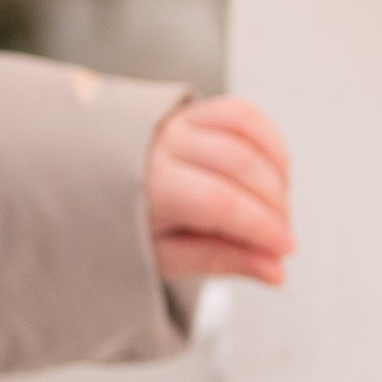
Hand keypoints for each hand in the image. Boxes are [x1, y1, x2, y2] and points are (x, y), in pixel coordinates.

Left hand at [146, 94, 293, 287]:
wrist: (97, 186)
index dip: (260, 226)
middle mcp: (163, 144)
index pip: (219, 201)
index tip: (284, 249)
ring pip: (247, 135)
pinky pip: (244, 115)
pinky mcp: (196, 110)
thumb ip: (221, 259)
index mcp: (149, 185)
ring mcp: (180, 121)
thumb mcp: (166, 256)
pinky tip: (275, 175)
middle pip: (239, 165)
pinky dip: (270, 143)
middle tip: (280, 238)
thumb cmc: (131, 224)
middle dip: (274, 205)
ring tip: (277, 210)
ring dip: (276, 175)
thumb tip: (275, 271)